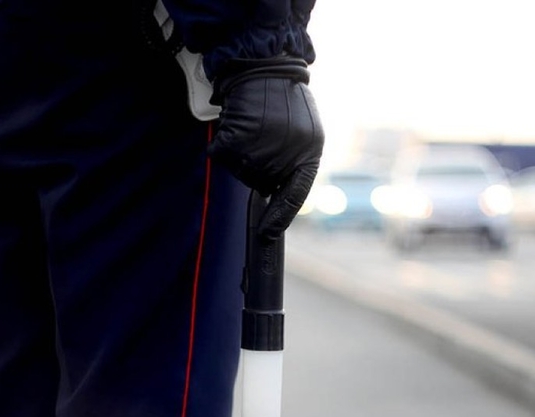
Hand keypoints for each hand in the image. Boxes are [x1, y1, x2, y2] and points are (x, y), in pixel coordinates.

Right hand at [208, 58, 323, 240]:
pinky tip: (236, 123)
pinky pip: (223, 156)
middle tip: (262, 138)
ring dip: (241, 154)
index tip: (267, 235)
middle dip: (257, 169)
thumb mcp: (306, 132)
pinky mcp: (239, 139)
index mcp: (310, 154)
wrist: (267, 64)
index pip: (295, 196)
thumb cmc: (286, 99)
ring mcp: (263, 149)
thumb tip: (272, 195)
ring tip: (252, 126)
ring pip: (241, 170)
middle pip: (261, 183)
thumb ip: (295, 163)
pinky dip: (223, 143)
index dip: (279, 218)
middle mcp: (288, 155)